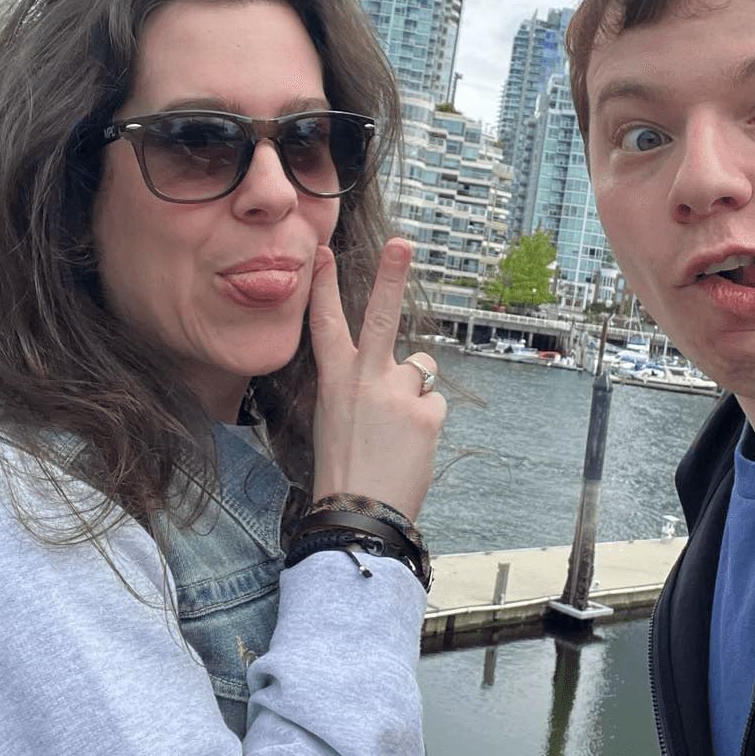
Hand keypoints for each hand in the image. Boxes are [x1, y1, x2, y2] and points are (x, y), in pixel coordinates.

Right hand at [307, 237, 444, 520]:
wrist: (358, 510)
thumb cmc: (344, 466)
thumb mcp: (333, 415)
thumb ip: (359, 382)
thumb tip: (394, 367)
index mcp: (334, 379)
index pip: (326, 323)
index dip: (322, 285)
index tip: (321, 252)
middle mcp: (364, 378)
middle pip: (381, 315)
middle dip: (392, 275)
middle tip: (402, 245)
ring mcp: (397, 393)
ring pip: (421, 369)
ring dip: (415, 392)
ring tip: (396, 428)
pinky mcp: (425, 413)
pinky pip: (433, 404)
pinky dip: (426, 421)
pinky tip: (410, 444)